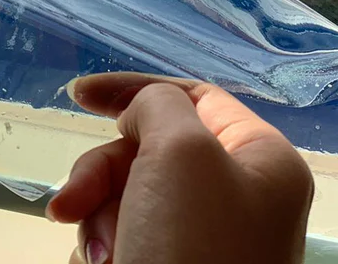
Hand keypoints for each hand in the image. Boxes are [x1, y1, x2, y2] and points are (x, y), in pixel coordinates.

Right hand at [47, 73, 313, 263]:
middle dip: (104, 171)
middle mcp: (239, 199)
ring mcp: (206, 243)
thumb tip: (143, 113)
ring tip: (103, 253)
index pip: (195, 98)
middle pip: (153, 150)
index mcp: (263, 161)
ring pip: (130, 196)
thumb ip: (159, 106)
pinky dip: (104, 250)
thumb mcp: (181, 151)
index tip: (77, 97)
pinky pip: (125, 240)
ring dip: (99, 215)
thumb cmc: (193, 248)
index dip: (135, 90)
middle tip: (74, 200)